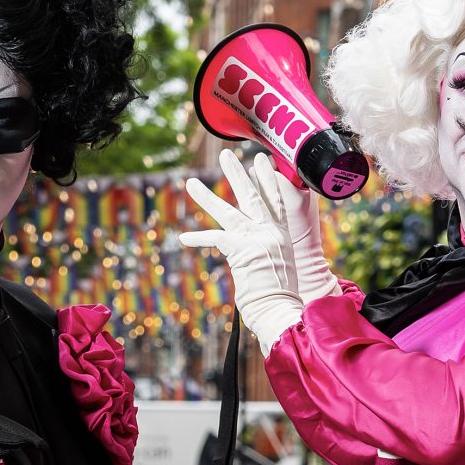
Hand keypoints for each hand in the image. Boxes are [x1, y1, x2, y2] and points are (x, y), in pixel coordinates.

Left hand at [179, 152, 336, 353]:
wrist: (281, 310)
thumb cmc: (280, 297)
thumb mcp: (280, 268)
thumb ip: (269, 254)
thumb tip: (258, 255)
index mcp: (281, 235)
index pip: (274, 200)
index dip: (267, 179)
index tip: (262, 161)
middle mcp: (270, 233)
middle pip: (252, 196)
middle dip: (238, 174)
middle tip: (227, 154)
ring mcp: (256, 239)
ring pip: (228, 211)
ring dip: (208, 196)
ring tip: (191, 182)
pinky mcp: (242, 250)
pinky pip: (215, 239)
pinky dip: (198, 239)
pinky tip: (183, 238)